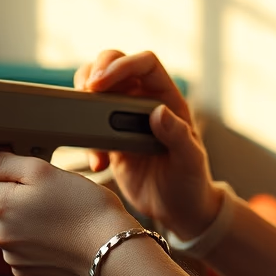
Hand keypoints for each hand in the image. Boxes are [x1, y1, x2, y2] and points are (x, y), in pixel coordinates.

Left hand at [0, 149, 137, 275]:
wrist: (112, 253)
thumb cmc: (85, 208)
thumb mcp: (44, 171)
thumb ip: (5, 163)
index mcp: (0, 206)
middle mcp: (0, 235)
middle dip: (12, 188)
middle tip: (46, 182)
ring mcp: (14, 256)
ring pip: (10, 224)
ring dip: (25, 213)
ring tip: (59, 209)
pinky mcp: (29, 271)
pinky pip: (24, 245)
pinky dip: (36, 235)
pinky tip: (59, 231)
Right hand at [75, 50, 224, 238]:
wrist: (177, 211)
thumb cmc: (192, 183)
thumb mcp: (190, 161)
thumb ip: (178, 136)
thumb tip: (160, 112)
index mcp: (167, 98)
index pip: (145, 64)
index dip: (122, 65)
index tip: (100, 82)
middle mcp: (143, 102)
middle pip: (114, 64)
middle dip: (93, 71)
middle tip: (84, 92)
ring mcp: (123, 118)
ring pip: (95, 89)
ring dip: (83, 102)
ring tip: (86, 128)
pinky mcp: (109, 139)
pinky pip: (88, 125)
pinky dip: (84, 139)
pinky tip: (98, 163)